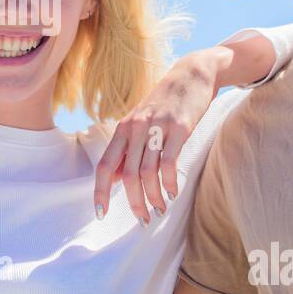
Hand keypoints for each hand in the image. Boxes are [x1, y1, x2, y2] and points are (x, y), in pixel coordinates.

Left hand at [94, 48, 225, 224]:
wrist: (192, 73)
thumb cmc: (166, 102)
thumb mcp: (141, 122)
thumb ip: (129, 149)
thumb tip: (116, 180)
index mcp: (123, 128)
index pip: (105, 165)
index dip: (100, 191)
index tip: (100, 213)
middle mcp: (136, 127)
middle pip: (128, 175)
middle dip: (135, 202)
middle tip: (144, 220)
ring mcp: (157, 126)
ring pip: (148, 172)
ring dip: (154, 197)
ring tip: (160, 209)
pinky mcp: (180, 127)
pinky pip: (170, 162)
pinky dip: (170, 183)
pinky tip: (173, 192)